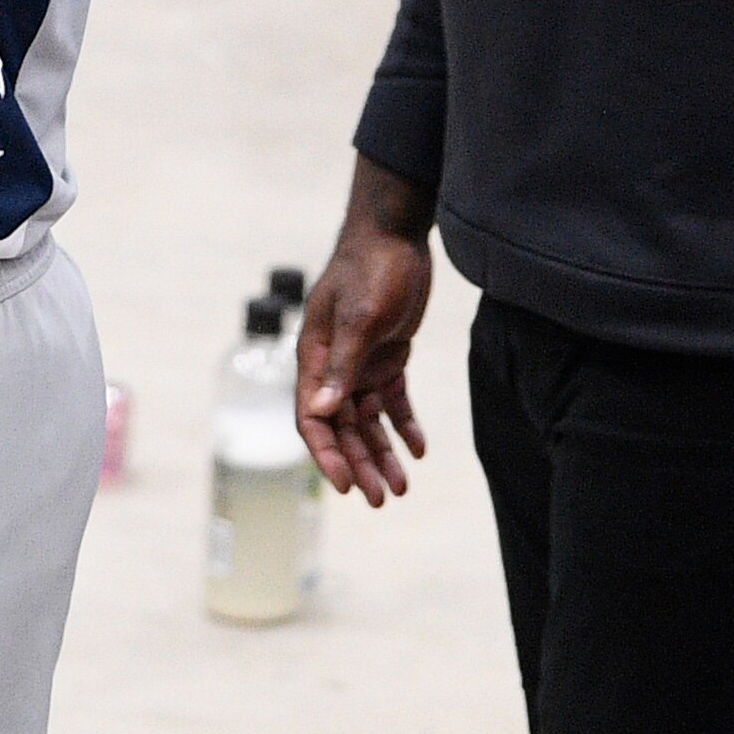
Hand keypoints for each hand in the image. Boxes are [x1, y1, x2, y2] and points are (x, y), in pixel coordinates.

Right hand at [296, 211, 433, 505]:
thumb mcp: (360, 316)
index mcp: (315, 358)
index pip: (313, 418)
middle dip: (360, 464)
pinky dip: (403, 425)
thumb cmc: (371, 269)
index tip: (348, 486)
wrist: (397, 234)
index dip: (327, 455)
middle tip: (382, 500)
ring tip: (401, 487)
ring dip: (382, 453)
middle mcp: (333, 366)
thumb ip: (342, 364)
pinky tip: (419, 449)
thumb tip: (322, 412)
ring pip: (368, 420)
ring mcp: (360, 362)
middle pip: (342, 428)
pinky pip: (393, 400)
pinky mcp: (388, 355)